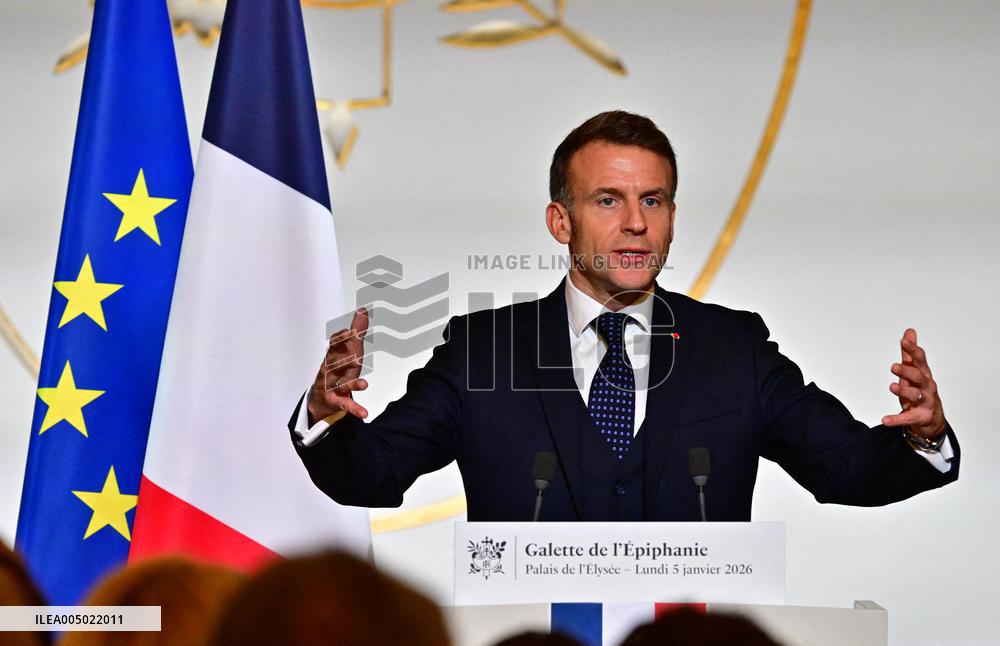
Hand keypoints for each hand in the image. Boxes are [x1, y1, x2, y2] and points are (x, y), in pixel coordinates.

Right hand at [307, 307, 369, 424]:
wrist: (320, 397)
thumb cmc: (337, 369)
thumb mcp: (347, 350)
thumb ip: (356, 331)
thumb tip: (363, 309)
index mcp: (334, 355)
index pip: (335, 345)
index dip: (341, 339)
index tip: (351, 331)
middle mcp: (331, 369)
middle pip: (338, 364)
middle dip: (346, 360)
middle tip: (357, 357)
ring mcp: (332, 386)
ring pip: (342, 384)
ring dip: (353, 385)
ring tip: (364, 386)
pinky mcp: (336, 400)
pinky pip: (346, 405)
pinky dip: (355, 409)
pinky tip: (365, 413)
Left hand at [881, 328, 945, 439]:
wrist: (933, 419)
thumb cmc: (921, 390)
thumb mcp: (915, 371)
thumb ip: (910, 353)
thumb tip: (909, 332)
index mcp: (924, 374)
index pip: (920, 360)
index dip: (912, 350)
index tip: (904, 341)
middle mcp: (926, 387)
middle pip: (918, 377)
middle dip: (907, 371)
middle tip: (893, 366)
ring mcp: (925, 403)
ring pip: (915, 396)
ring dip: (904, 391)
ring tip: (892, 386)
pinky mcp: (919, 417)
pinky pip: (907, 418)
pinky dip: (896, 419)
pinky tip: (884, 420)